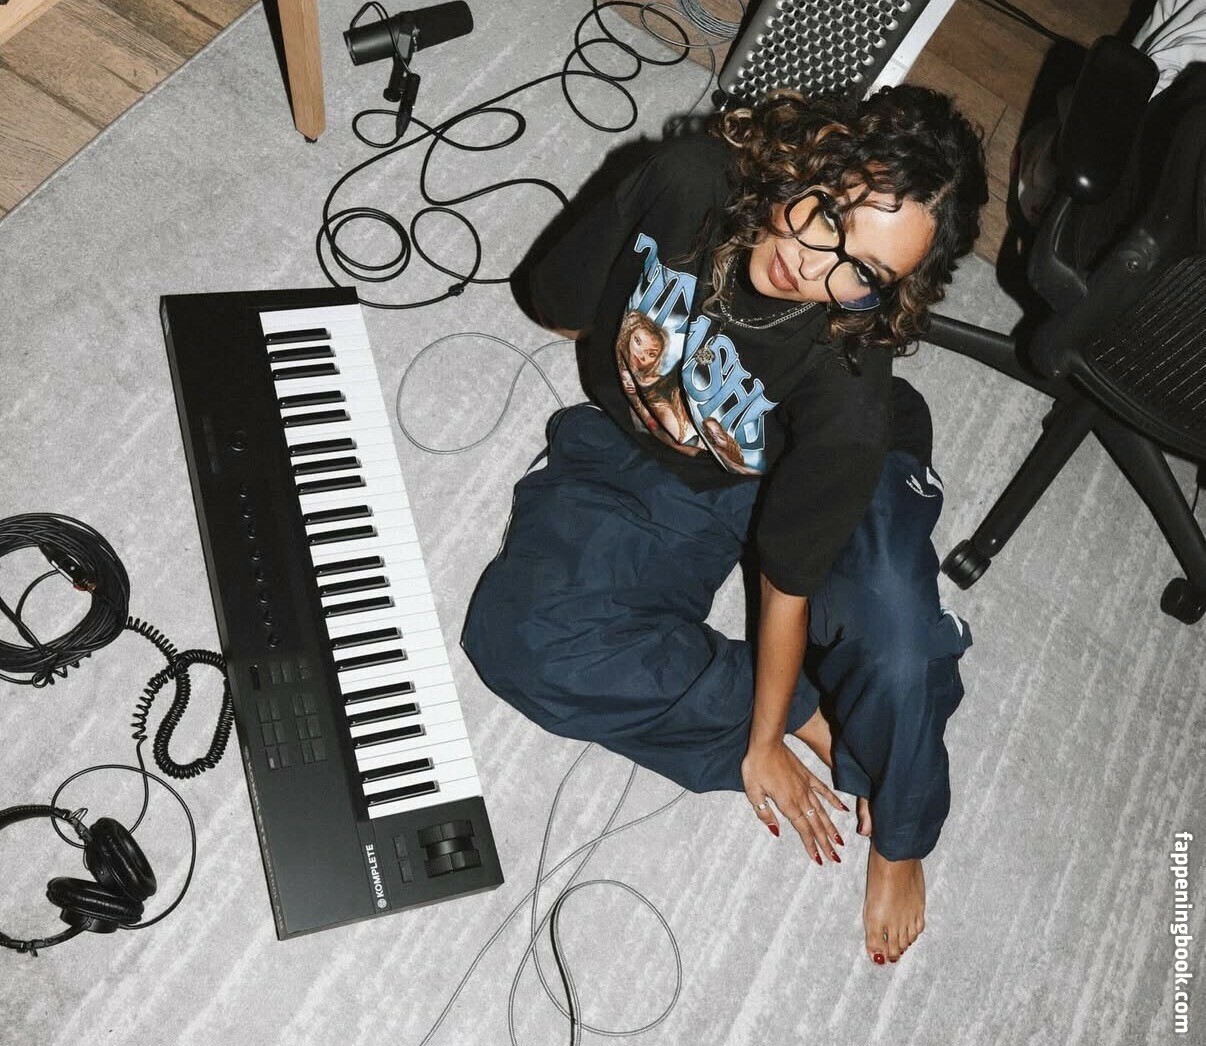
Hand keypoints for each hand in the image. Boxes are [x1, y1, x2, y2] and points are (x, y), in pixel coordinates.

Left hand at [741, 740, 847, 864]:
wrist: (766, 743)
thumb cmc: (756, 766)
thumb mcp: (753, 792)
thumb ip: (765, 813)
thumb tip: (776, 831)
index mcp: (788, 803)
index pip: (803, 829)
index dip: (811, 845)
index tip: (819, 859)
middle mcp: (801, 797)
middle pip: (816, 824)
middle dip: (826, 843)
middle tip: (836, 858)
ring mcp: (806, 786)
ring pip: (822, 811)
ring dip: (831, 828)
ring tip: (841, 842)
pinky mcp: (808, 775)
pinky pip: (824, 790)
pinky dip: (834, 800)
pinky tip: (843, 810)